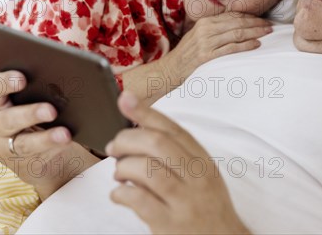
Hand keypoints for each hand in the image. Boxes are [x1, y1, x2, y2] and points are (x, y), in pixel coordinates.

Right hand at [0, 69, 99, 199]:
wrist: (34, 146)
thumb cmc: (33, 108)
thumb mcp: (30, 93)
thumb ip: (35, 79)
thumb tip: (54, 62)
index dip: (5, 81)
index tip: (22, 78)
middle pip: (7, 119)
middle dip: (30, 114)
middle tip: (51, 110)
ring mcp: (4, 146)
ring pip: (23, 143)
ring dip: (46, 138)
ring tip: (65, 134)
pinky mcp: (19, 162)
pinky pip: (37, 157)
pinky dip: (53, 149)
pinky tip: (67, 142)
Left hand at [106, 92, 249, 234]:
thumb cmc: (207, 207)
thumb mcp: (201, 176)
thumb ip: (177, 154)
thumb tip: (140, 127)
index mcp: (203, 161)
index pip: (172, 129)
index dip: (146, 111)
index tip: (125, 99)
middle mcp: (197, 178)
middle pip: (157, 144)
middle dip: (127, 140)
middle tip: (114, 147)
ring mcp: (185, 202)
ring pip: (147, 170)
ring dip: (123, 168)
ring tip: (119, 174)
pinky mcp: (170, 224)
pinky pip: (139, 200)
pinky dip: (121, 193)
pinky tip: (120, 194)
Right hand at [165, 12, 271, 79]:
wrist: (170, 70)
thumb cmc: (186, 55)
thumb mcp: (198, 36)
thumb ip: (214, 29)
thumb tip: (237, 26)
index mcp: (204, 22)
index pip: (232, 16)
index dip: (250, 16)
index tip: (262, 19)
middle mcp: (205, 29)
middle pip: (237, 23)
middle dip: (256, 23)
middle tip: (270, 25)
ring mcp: (206, 42)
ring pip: (236, 33)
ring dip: (254, 32)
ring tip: (267, 33)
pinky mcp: (207, 56)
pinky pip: (231, 48)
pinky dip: (246, 45)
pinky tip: (256, 44)